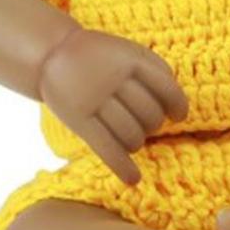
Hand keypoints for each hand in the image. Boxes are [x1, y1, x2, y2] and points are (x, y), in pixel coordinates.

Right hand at [38, 28, 188, 184]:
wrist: (50, 54)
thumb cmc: (97, 56)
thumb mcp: (126, 50)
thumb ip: (153, 68)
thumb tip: (176, 101)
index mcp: (130, 59)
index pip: (167, 88)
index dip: (178, 105)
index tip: (178, 116)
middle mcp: (114, 79)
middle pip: (150, 114)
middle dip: (153, 125)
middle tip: (146, 125)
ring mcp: (94, 99)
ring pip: (132, 134)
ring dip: (138, 143)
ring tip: (133, 140)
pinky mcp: (78, 120)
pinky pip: (106, 147)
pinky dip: (122, 167)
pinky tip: (133, 179)